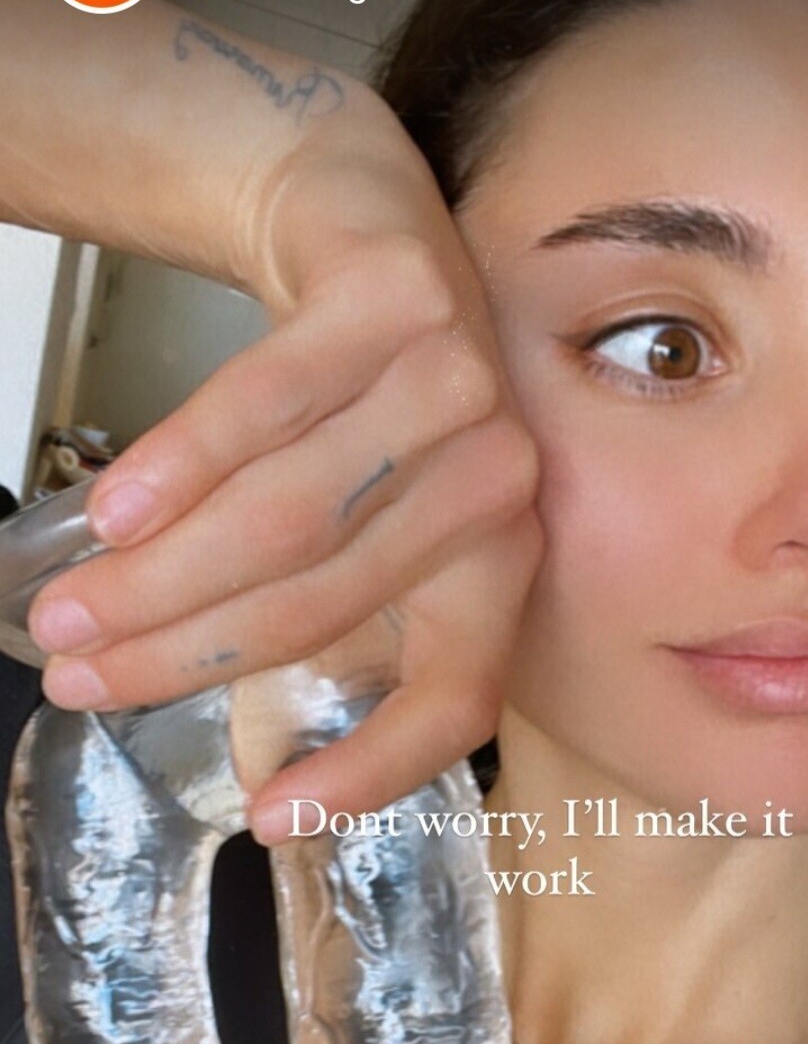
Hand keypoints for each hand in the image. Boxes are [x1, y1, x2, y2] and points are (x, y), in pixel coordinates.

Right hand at [25, 109, 540, 840]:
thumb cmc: (360, 399)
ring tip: (68, 615)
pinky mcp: (398, 298)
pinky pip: (265, 404)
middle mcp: (496, 481)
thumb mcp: (377, 518)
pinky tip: (111, 514)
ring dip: (159, 578)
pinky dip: (179, 466)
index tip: (272, 820)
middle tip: (82, 681)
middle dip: (186, 657)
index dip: (371, 769)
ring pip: (286, 517)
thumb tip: (245, 751)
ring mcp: (457, 385)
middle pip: (324, 602)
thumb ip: (332, 611)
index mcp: (502, 560)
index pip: (457, 692)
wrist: (360, 223)